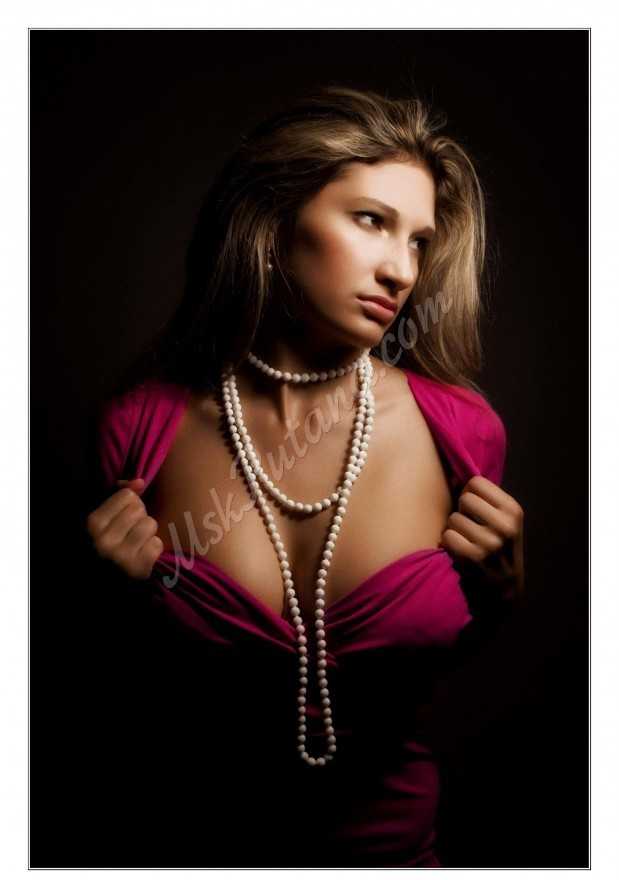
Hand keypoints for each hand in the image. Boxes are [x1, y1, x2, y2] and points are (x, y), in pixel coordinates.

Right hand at [86, 478, 163, 579]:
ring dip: (148, 533)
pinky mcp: (137, 569)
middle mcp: (103, 540)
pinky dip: (153, 549)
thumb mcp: (104, 517)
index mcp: (92, 524)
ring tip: (137, 543)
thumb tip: (139, 482)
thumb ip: (118, 494)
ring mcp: (120, 557)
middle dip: (139, 518)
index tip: (122, 518)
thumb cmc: (108, 543)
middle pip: (139, 509)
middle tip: (130, 532)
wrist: (107, 580)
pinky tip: (143, 555)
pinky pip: (157, 544)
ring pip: (150, 524)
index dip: (129, 504)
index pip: (127, 495)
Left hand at [439, 475, 524, 599]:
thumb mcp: (504, 519)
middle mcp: (505, 525)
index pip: (476, 482)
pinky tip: (460, 551)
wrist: (504, 586)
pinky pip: (447, 536)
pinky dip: (449, 543)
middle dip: (462, 511)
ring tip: (467, 540)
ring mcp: (490, 542)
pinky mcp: (473, 558)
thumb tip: (453, 470)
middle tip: (471, 526)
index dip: (470, 493)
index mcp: (513, 510)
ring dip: (454, 529)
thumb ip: (486, 498)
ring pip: (453, 518)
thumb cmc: (498, 544)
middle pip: (463, 498)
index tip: (475, 508)